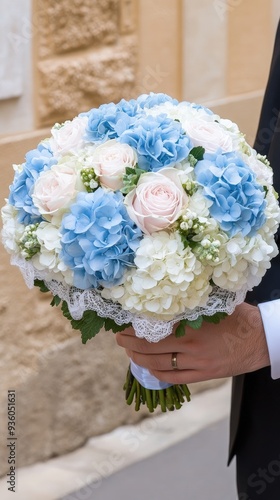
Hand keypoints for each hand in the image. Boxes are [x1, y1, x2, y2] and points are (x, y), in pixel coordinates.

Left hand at [116, 303, 269, 383]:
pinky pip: (174, 378)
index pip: (153, 327)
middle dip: (129, 343)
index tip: (124, 323)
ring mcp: (196, 363)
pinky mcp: (203, 375)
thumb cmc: (238, 317)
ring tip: (128, 352)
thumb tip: (164, 300)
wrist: (262, 339)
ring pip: (158, 364)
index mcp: (191, 325)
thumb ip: (189, 307)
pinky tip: (148, 368)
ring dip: (138, 359)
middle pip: (150, 347)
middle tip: (118, 338)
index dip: (135, 327)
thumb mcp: (212, 306)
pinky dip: (157, 373)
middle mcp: (190, 345)